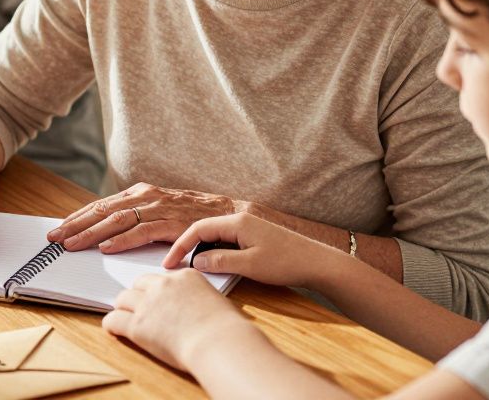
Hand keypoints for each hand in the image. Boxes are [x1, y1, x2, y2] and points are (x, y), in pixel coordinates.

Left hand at [47, 182, 251, 252]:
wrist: (229, 215)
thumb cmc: (191, 217)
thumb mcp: (158, 213)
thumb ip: (135, 219)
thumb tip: (105, 234)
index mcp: (140, 193)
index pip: (101, 206)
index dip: (77, 217)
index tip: (57, 229)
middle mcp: (146, 197)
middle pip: (103, 211)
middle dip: (76, 225)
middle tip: (54, 238)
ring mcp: (158, 208)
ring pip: (117, 220)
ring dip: (92, 233)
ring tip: (72, 244)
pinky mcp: (172, 223)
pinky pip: (142, 232)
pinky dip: (122, 240)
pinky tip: (106, 248)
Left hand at [102, 270, 247, 370]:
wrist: (219, 342)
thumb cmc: (225, 329)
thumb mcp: (215, 301)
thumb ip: (198, 298)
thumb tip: (194, 307)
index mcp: (185, 276)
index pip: (161, 278)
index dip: (157, 290)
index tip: (157, 299)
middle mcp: (164, 285)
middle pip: (139, 284)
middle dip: (138, 295)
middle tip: (139, 308)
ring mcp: (148, 303)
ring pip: (123, 298)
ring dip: (123, 308)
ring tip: (124, 317)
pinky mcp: (137, 325)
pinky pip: (113, 320)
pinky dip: (112, 325)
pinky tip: (114, 330)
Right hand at [163, 212, 348, 290]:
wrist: (318, 263)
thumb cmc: (287, 262)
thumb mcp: (250, 265)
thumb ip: (220, 261)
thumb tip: (197, 262)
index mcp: (237, 222)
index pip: (198, 229)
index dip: (180, 246)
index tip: (169, 263)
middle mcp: (241, 220)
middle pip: (204, 229)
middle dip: (187, 247)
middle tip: (174, 266)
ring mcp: (248, 228)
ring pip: (215, 236)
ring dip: (201, 249)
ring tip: (190, 267)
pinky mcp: (255, 237)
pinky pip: (226, 241)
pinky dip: (214, 251)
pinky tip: (213, 264)